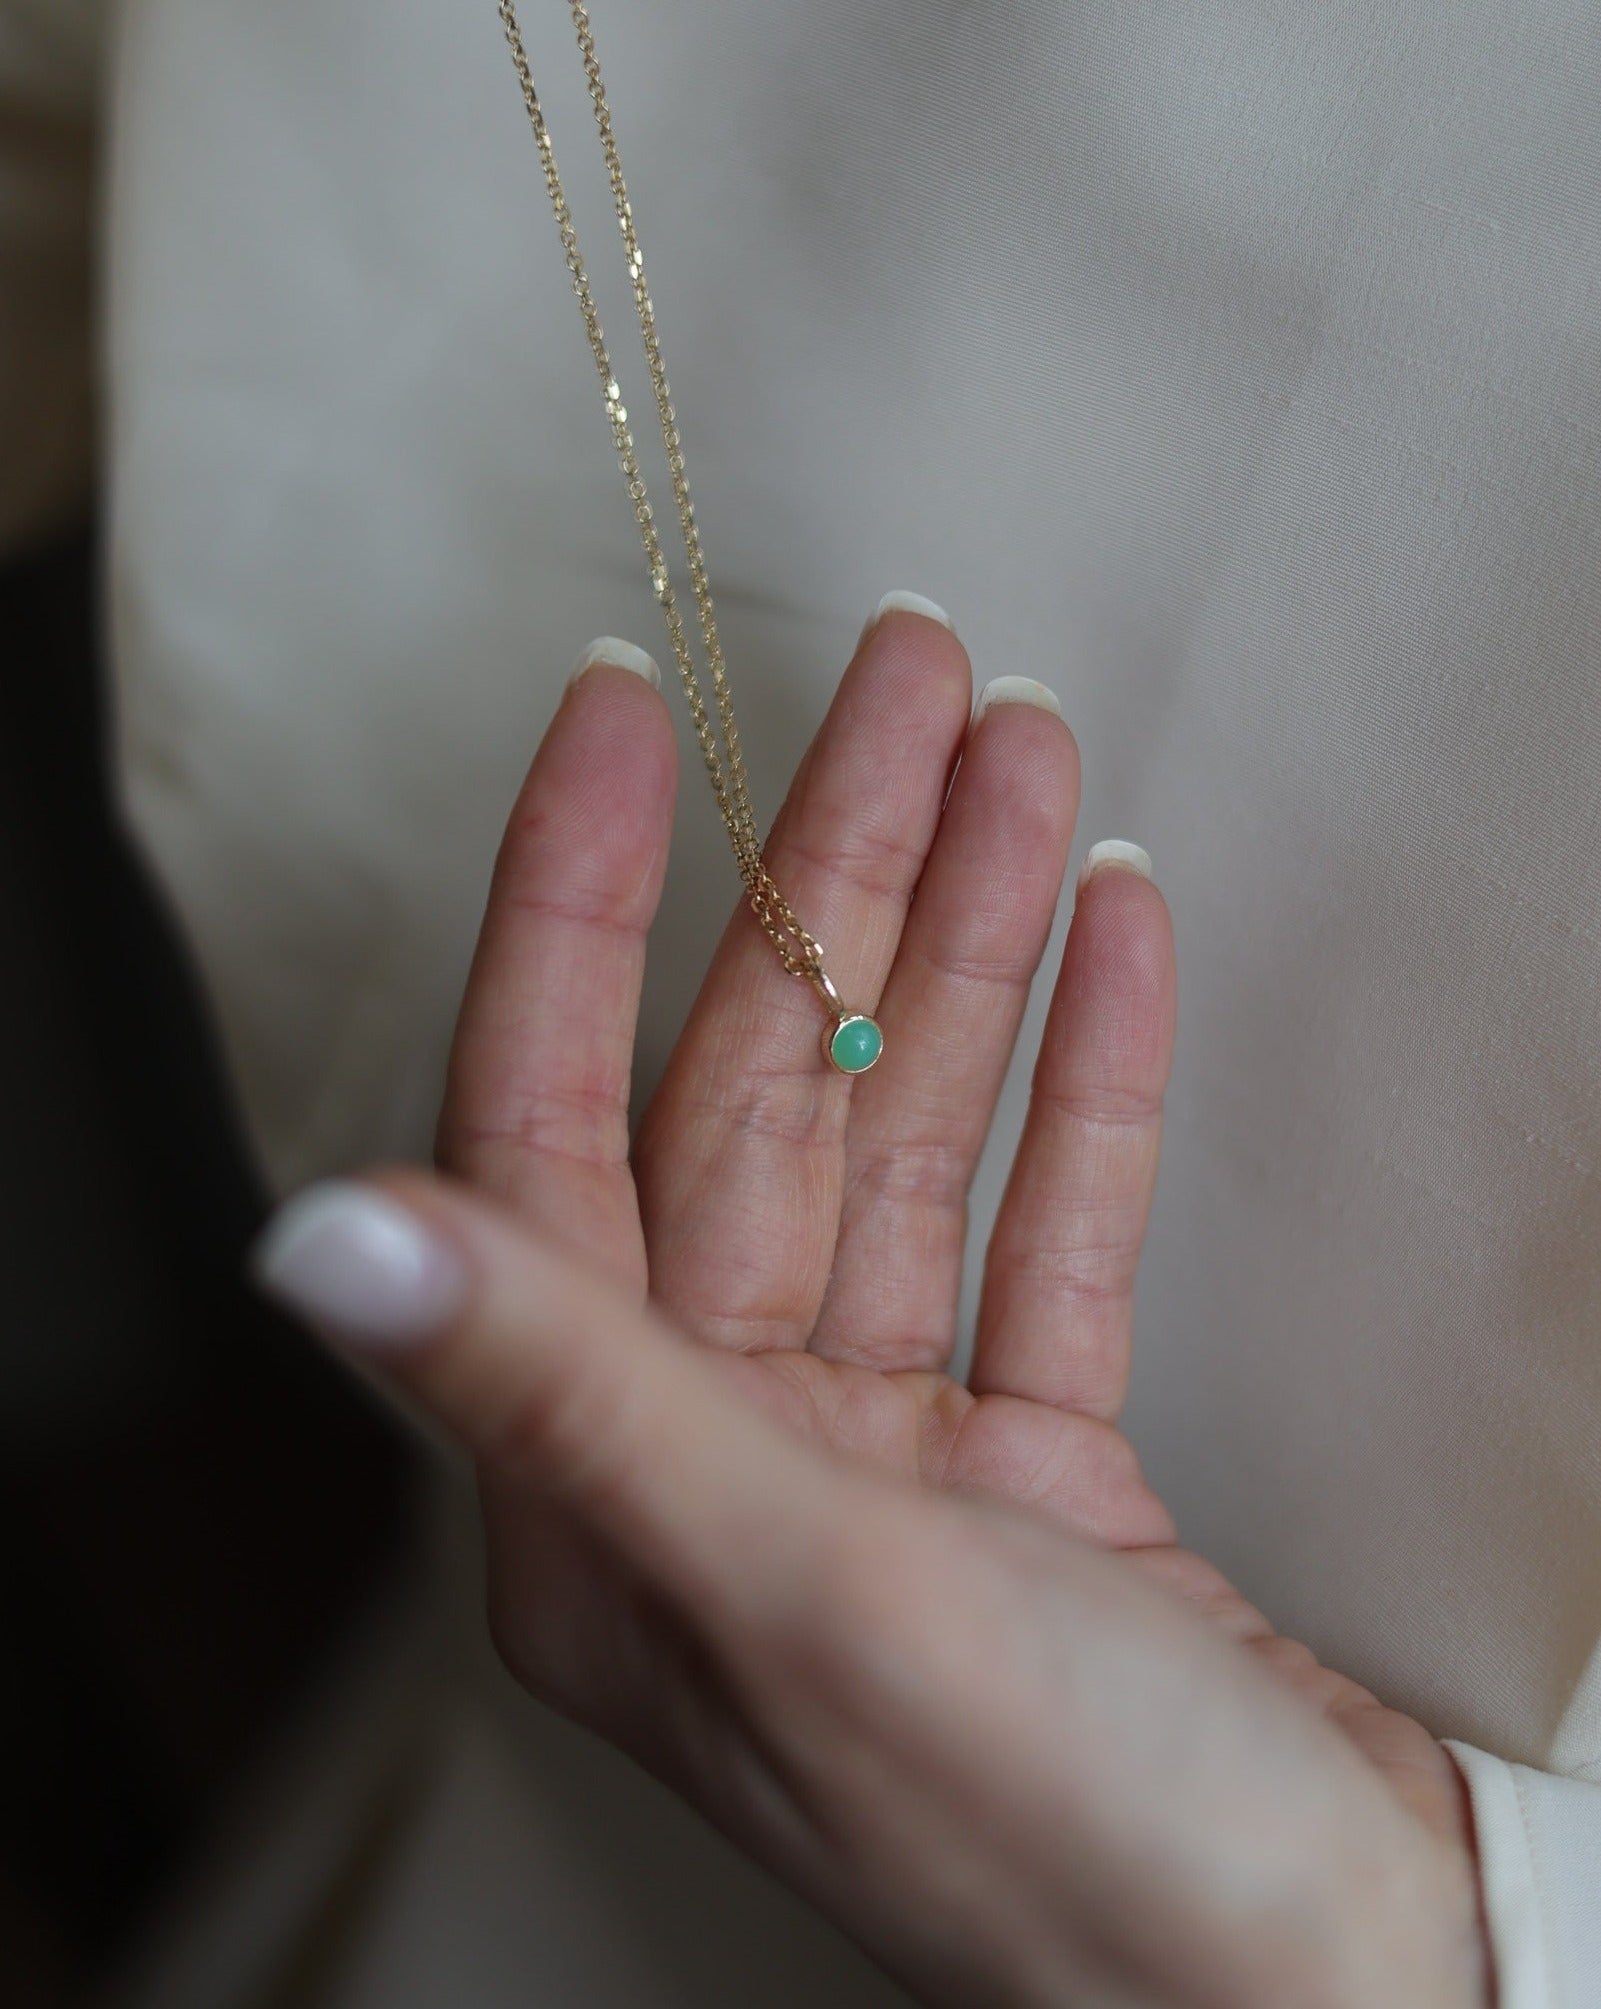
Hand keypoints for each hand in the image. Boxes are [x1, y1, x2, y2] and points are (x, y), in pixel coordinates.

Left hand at [264, 609, 1489, 2005]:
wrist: (1331, 1992)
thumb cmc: (1065, 1844)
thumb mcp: (794, 1590)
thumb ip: (556, 1399)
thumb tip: (312, 1233)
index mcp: (605, 1485)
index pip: (550, 1125)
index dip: (579, 904)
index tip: (626, 710)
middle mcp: (715, 1452)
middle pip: (762, 1094)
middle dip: (842, 875)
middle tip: (916, 672)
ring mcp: (875, 1450)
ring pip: (909, 1134)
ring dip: (971, 945)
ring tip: (1034, 759)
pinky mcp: (1025, 1459)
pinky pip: (1038, 1223)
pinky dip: (1078, 1082)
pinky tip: (1113, 937)